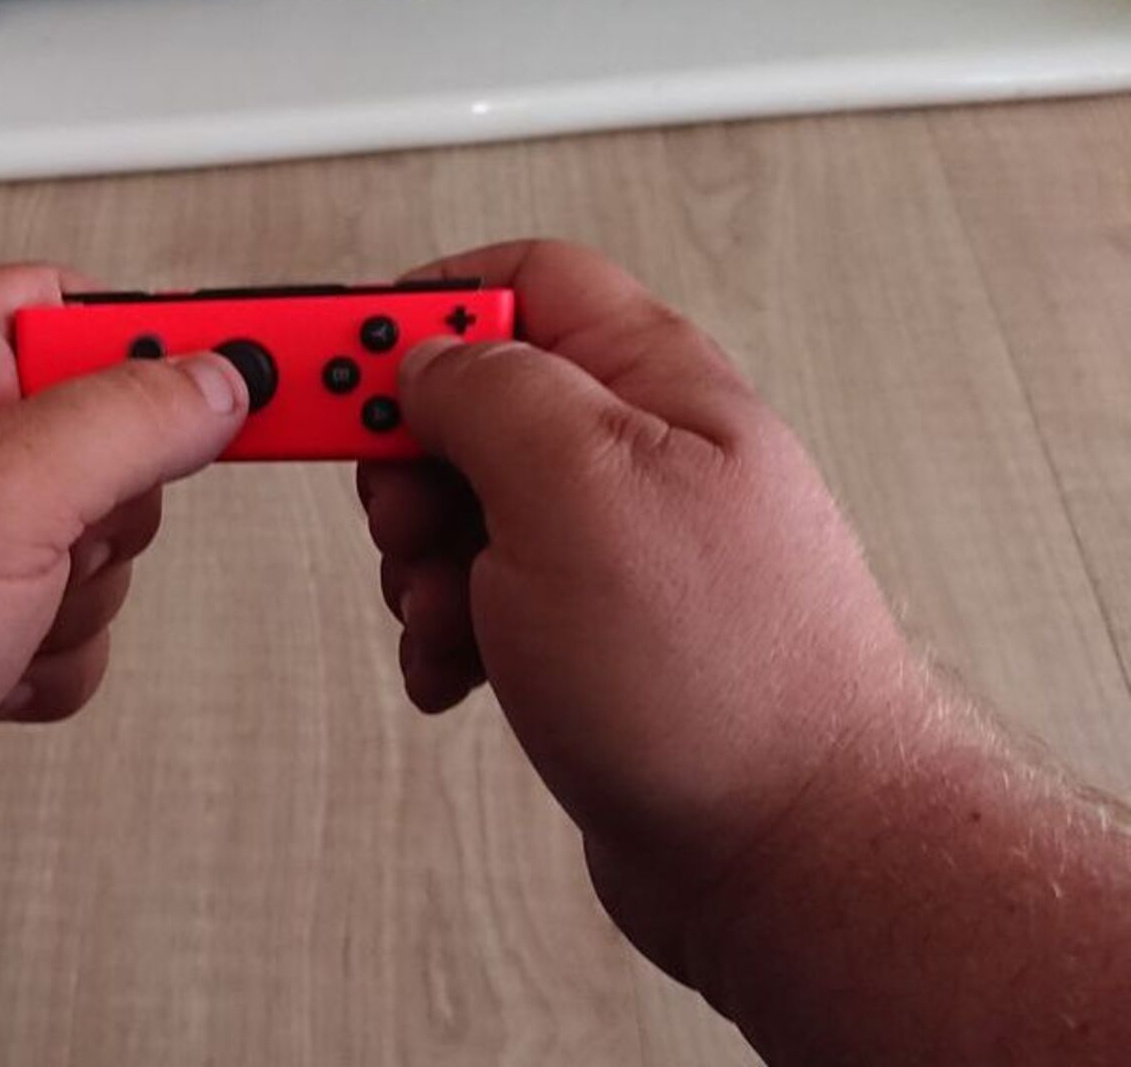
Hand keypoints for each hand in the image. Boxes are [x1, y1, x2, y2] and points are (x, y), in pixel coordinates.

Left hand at [0, 265, 248, 887]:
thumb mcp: (1, 492)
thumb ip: (126, 418)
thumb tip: (221, 379)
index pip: (81, 305)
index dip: (161, 333)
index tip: (244, 366)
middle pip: (117, 434)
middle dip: (114, 506)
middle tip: (60, 534)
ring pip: (111, 543)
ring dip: (80, 598)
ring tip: (0, 617)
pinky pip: (84, 625)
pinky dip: (56, 659)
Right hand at [358, 241, 928, 976]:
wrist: (793, 855)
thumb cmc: (722, 679)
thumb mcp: (581, 487)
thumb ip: (492, 392)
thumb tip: (425, 355)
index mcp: (649, 383)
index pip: (518, 281)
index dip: (420, 310)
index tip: (343, 369)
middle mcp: (635, 455)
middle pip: (471, 404)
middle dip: (407, 467)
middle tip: (411, 527)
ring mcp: (613, 550)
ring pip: (464, 512)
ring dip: (424, 568)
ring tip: (457, 624)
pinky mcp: (592, 635)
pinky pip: (484, 603)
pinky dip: (451, 636)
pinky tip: (466, 678)